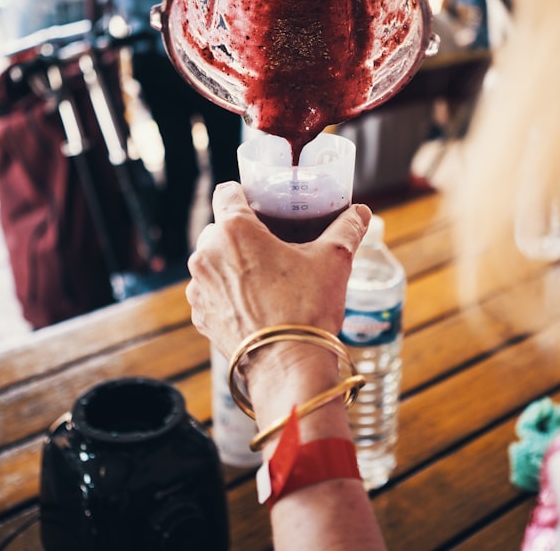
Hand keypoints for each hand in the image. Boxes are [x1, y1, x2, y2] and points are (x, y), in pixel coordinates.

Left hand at [186, 181, 370, 358]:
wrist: (288, 366)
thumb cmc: (308, 308)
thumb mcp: (334, 261)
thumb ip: (347, 229)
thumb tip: (361, 212)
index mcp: (233, 230)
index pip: (227, 192)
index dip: (244, 194)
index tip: (260, 205)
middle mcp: (206, 254)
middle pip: (220, 229)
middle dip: (242, 235)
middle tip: (271, 246)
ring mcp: (198, 287)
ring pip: (213, 262)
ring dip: (231, 265)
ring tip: (263, 279)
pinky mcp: (199, 316)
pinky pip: (210, 293)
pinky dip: (226, 294)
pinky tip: (253, 304)